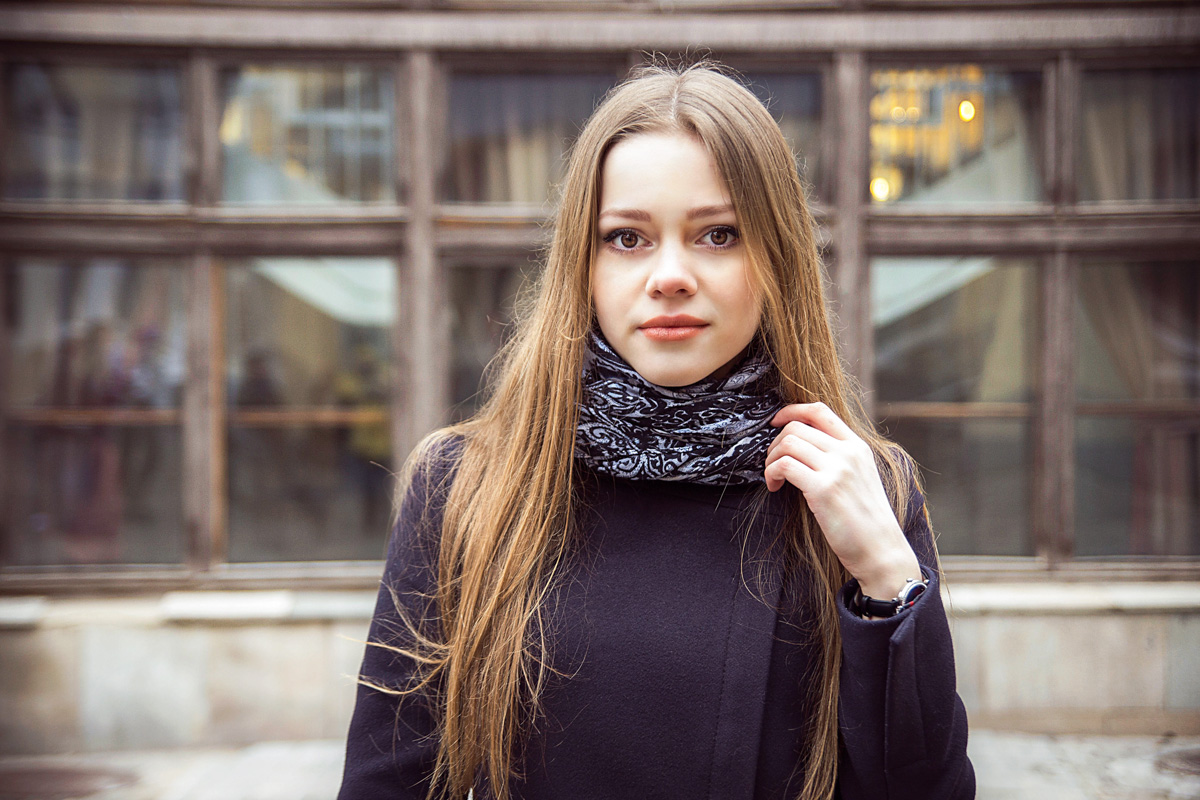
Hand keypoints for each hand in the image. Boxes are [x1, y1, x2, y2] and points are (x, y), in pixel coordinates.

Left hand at [764, 402, 920, 598]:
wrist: (880, 549)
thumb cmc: (865, 520)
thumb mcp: (860, 477)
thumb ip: (839, 458)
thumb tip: (804, 446)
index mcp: (857, 446)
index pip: (820, 410)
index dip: (791, 411)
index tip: (776, 423)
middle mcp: (848, 452)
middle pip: (797, 427)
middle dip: (775, 443)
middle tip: (773, 463)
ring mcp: (837, 469)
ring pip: (788, 443)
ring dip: (771, 459)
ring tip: (774, 477)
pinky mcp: (823, 489)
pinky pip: (784, 466)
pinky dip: (771, 474)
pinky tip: (775, 487)